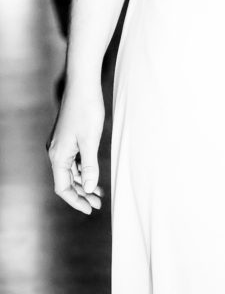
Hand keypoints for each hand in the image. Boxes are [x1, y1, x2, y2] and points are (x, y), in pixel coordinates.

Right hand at [47, 79, 104, 214]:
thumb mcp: (91, 140)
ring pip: (71, 170)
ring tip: (98, 192)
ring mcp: (61, 145)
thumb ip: (90, 165)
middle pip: (66, 181)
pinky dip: (84, 168)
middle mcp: (55, 152)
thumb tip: (87, 188)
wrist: (82, 85)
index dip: (76, 200)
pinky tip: (93, 173)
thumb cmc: (87, 110)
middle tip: (97, 203)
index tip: (90, 209)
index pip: (63, 187)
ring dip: (83, 182)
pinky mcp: (68, 137)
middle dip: (81, 193)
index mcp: (58, 156)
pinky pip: (74, 159)